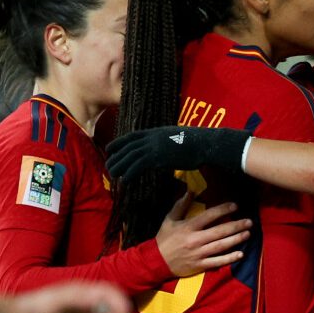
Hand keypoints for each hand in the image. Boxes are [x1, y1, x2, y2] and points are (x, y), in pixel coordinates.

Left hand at [106, 126, 250, 180]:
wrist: (205, 143)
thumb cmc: (195, 142)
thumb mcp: (175, 136)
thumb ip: (164, 140)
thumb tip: (163, 146)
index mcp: (154, 131)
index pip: (130, 136)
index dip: (117, 144)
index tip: (110, 151)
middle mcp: (150, 137)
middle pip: (125, 147)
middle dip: (115, 157)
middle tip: (109, 168)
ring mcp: (153, 147)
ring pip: (128, 157)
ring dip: (118, 167)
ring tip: (113, 176)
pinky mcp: (157, 158)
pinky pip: (137, 166)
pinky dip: (129, 173)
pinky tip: (125, 181)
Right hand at [155, 193, 251, 276]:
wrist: (155, 261)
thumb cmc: (164, 239)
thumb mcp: (169, 220)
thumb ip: (181, 205)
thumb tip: (190, 190)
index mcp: (188, 227)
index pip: (209, 216)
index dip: (223, 210)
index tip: (235, 206)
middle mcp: (195, 240)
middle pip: (219, 231)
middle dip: (236, 226)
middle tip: (249, 222)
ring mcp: (198, 254)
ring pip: (221, 246)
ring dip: (236, 240)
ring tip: (248, 234)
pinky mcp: (200, 265)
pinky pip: (217, 262)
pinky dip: (229, 259)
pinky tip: (240, 254)